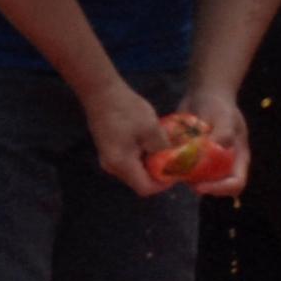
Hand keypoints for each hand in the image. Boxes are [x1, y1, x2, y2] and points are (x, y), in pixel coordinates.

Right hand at [81, 80, 169, 197]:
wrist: (102, 93)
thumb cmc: (126, 110)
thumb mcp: (152, 129)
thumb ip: (163, 150)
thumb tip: (175, 162)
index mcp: (122, 164)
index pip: (145, 188)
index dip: (164, 184)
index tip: (178, 170)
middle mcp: (112, 166)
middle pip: (140, 181)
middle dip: (159, 173)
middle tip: (175, 159)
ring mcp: (109, 159)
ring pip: (135, 172)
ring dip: (152, 164)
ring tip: (165, 149)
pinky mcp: (109, 151)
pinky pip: (129, 162)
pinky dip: (143, 157)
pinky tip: (151, 142)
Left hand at [173, 89, 253, 198]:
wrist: (203, 94)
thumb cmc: (218, 105)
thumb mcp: (224, 116)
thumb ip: (223, 133)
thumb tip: (215, 150)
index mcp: (238, 157)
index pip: (235, 182)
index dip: (220, 188)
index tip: (200, 186)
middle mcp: (224, 162)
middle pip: (216, 185)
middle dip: (200, 186)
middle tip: (181, 179)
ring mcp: (207, 160)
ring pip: (197, 180)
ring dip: (184, 179)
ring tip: (170, 171)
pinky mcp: (191, 156)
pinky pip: (183, 169)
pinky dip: (174, 169)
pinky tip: (161, 163)